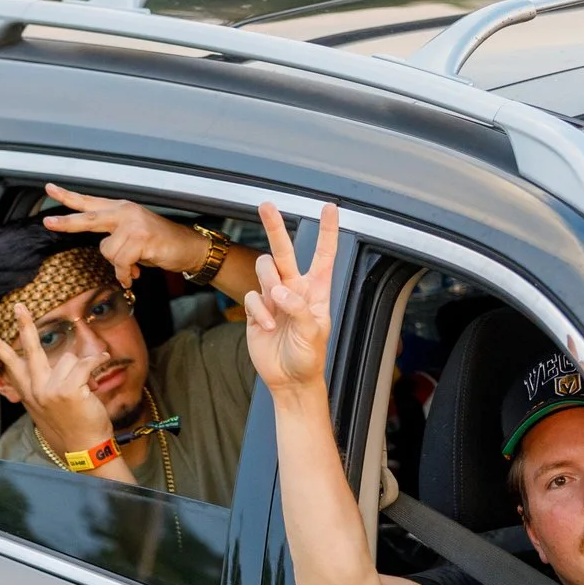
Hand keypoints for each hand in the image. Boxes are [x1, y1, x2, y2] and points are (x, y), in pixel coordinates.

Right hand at [0, 301, 113, 456]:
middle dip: (24, 325)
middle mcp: (36, 390)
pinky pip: (85, 363)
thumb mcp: (48, 410)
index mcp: (29, 394)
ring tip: (87, 386)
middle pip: (30, 350)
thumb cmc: (71, 428)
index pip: (11, 366)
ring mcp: (51, 389)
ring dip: (82, 368)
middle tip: (19, 307)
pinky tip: (102, 360)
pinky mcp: (69, 390)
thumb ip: (44, 389)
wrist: (84, 449)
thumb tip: (57, 366)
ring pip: (68, 358)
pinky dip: (97, 360)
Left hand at [43, 184, 208, 290]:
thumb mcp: (135, 236)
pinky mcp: (141, 238)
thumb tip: (109, 257)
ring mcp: (133, 224)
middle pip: (88, 218)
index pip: (90, 201)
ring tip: (133, 267)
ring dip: (119, 265)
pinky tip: (134, 276)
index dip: (68, 197)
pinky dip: (126, 273)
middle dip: (67, 223)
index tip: (49, 188)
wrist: (189, 247)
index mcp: (120, 209)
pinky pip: (121, 263)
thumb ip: (115, 240)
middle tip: (48, 223)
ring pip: (108, 252)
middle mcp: (125, 212)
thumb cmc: (161, 244)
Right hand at [242, 201, 336, 394]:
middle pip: (284, 250)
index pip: (324, 255)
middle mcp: (294, 288)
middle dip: (275, 226)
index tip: (331, 206)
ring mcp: (273, 297)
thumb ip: (299, 309)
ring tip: (276, 307)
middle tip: (266, 204)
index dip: (328, 231)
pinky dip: (259, 311)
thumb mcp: (313, 334)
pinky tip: (268, 328)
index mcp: (317, 290)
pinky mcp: (256, 310)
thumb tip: (279, 290)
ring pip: (264, 269)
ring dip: (268, 284)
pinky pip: (252, 298)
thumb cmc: (309, 357)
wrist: (289, 380)